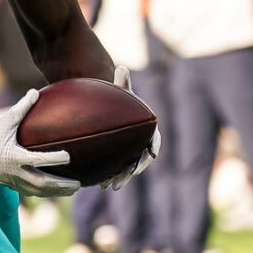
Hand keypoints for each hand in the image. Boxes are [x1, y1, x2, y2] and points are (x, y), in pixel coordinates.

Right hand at [0, 89, 77, 197]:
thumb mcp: (5, 121)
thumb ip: (21, 107)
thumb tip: (35, 92)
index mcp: (14, 156)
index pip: (37, 160)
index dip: (53, 159)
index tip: (68, 156)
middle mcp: (16, 172)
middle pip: (42, 183)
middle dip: (61, 185)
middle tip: (78, 184)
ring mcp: (15, 182)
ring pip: (39, 191)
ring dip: (57, 192)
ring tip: (73, 189)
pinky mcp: (13, 186)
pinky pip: (33, 192)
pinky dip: (47, 193)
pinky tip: (59, 191)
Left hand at [104, 65, 160, 190]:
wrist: (112, 106)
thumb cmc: (118, 97)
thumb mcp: (121, 89)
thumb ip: (122, 81)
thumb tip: (121, 67)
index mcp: (147, 129)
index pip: (153, 143)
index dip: (150, 152)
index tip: (146, 158)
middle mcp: (141, 143)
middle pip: (140, 160)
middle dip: (132, 171)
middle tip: (121, 180)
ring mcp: (131, 151)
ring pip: (128, 168)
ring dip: (121, 178)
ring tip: (109, 186)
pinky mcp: (120, 156)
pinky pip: (117, 168)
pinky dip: (110, 176)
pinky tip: (99, 184)